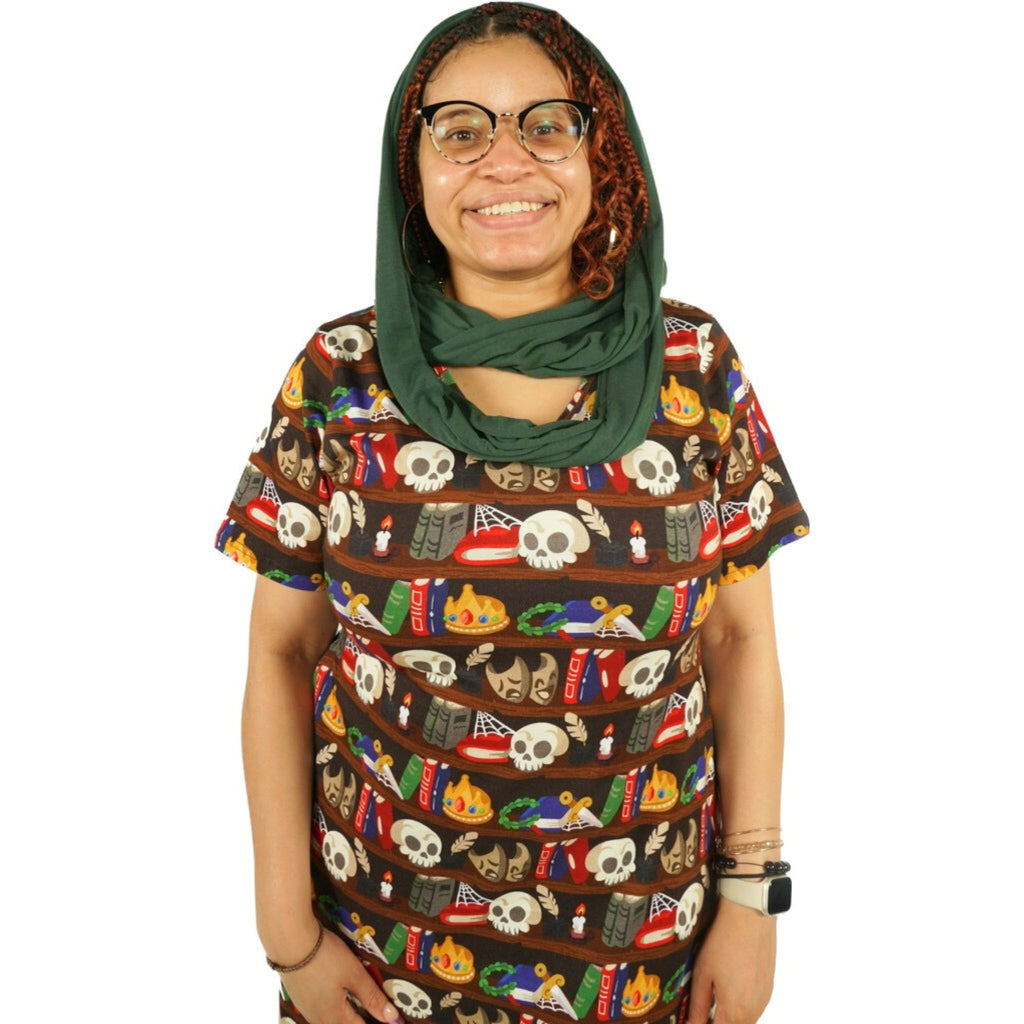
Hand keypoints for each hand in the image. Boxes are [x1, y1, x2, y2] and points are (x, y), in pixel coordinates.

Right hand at [276, 926, 399, 1023]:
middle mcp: (318, 1018)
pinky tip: (336, 993)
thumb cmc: (325, 957)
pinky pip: (319, 1010)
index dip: (376, 1022)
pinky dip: (333, 1006)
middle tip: (375, 1009)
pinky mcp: (299, 996)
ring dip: (346, 1014)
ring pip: (331, 1019)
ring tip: (358, 1002)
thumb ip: (372, 997)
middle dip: (359, 1018)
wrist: (290, 942)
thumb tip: (392, 1018)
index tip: (388, 1018)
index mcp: (334, 1017)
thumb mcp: (353, 974)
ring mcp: (306, 1008)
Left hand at [685, 897, 776, 1023]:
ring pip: (745, 1021)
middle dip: (716, 1021)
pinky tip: (729, 989)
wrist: (750, 915)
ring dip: (728, 1017)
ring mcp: (764, 999)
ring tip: (712, 1000)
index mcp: (735, 1011)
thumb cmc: (724, 940)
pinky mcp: (769, 987)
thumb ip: (698, 1005)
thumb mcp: (703, 973)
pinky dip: (740, 1006)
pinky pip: (754, 1007)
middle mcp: (754, 1011)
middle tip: (701, 1011)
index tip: (693, 1020)